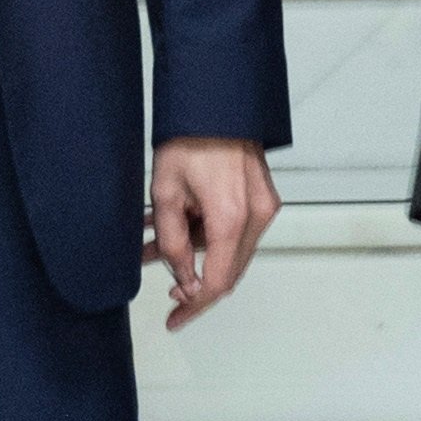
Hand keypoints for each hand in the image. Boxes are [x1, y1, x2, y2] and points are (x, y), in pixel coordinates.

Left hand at [147, 140, 278, 327]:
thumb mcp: (165, 194)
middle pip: (229, 271)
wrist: (215, 102)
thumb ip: (173, 244)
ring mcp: (264, 206)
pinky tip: (178, 229)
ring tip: (156, 247)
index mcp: (231, 219)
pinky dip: (209, 236)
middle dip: (195, 283)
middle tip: (167, 292)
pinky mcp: (263, 196)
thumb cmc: (189, 137)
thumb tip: (183, 280)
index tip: (175, 318)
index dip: (194, 306)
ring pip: (230, 250)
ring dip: (197, 255)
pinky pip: (237, 230)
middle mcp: (256, 216)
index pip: (217, 282)